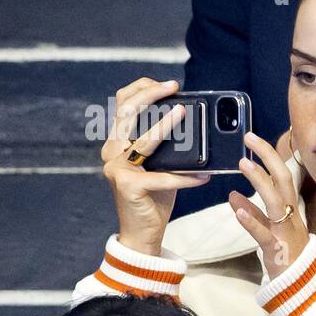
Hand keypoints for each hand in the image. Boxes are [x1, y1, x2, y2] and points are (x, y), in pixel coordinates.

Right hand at [101, 77, 210, 256]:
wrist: (142, 232)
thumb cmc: (155, 196)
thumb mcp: (162, 164)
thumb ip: (168, 145)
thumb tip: (194, 123)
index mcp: (118, 142)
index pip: (122, 104)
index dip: (141, 88)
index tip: (168, 84)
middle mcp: (112, 151)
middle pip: (126, 112)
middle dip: (150, 95)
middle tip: (173, 87)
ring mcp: (116, 168)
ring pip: (143, 140)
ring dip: (165, 125)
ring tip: (184, 114)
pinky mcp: (127, 186)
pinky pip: (162, 177)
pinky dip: (185, 177)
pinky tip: (203, 176)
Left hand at [229, 132, 309, 274]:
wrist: (302, 286)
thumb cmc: (287, 256)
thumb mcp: (269, 230)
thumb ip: (253, 212)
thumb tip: (233, 195)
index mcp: (289, 209)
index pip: (281, 176)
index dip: (269, 156)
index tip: (252, 139)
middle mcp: (290, 215)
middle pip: (283, 180)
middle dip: (268, 157)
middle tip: (250, 138)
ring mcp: (285, 231)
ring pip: (275, 201)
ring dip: (260, 181)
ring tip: (243, 163)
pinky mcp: (277, 249)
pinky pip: (264, 233)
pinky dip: (252, 221)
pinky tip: (237, 209)